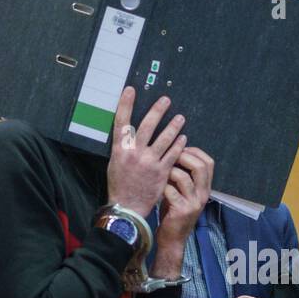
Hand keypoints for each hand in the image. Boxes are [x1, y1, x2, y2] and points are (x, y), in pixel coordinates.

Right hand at [106, 87, 186, 215]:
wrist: (127, 207)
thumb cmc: (119, 185)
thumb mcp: (114, 163)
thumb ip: (123, 148)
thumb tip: (128, 134)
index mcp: (120, 149)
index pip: (121, 121)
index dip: (126, 104)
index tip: (131, 90)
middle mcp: (135, 153)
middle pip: (147, 125)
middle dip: (157, 110)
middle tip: (166, 100)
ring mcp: (149, 162)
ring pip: (164, 138)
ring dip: (174, 126)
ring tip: (180, 117)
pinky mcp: (162, 171)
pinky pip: (173, 154)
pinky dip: (179, 144)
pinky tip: (183, 138)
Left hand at [149, 147, 213, 280]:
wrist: (173, 238)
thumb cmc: (174, 212)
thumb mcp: (183, 193)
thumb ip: (183, 176)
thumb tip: (174, 153)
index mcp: (205, 188)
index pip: (208, 162)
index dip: (194, 152)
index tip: (180, 149)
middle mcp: (203, 194)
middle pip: (200, 166)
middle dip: (183, 157)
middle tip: (170, 157)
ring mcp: (194, 203)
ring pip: (184, 177)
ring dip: (169, 171)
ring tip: (160, 173)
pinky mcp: (182, 211)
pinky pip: (171, 190)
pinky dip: (162, 186)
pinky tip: (156, 187)